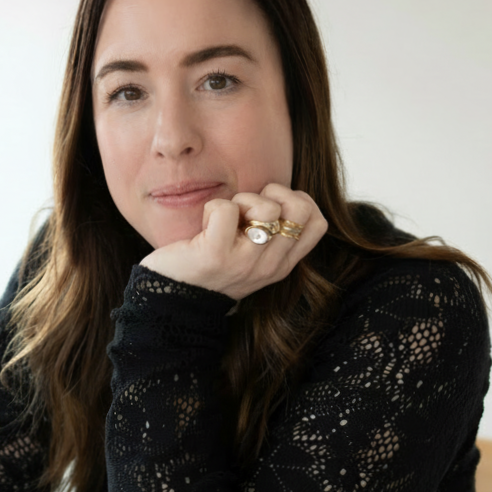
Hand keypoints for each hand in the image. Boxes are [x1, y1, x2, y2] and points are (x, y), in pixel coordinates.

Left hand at [140, 184, 327, 300]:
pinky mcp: (215, 254)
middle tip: (249, 208)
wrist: (173, 297)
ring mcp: (245, 262)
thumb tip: (283, 195)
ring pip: (266, 208)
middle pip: (300, 209)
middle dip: (274, 193)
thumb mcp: (252, 255)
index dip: (300, 201)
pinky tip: (205, 226)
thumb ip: (272, 233)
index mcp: (282, 264)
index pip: (318, 223)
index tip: (272, 207)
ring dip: (242, 200)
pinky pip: (226, 209)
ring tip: (225, 220)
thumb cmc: (212, 265)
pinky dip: (212, 207)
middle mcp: (269, 266)